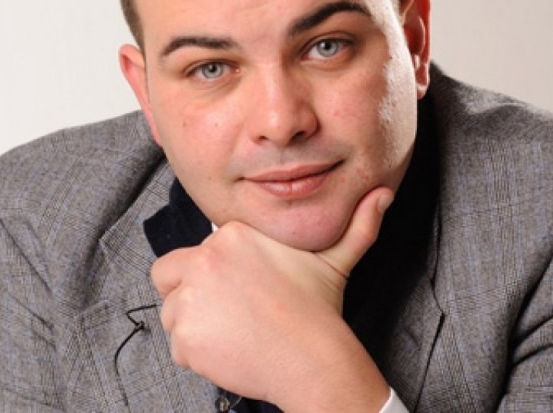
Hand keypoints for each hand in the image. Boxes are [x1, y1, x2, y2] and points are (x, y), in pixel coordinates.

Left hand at [152, 187, 393, 410]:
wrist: (312, 358)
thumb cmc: (319, 309)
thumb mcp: (336, 258)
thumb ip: (357, 223)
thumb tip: (384, 194)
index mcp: (233, 234)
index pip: (194, 252)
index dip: (213, 275)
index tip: (239, 293)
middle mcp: (206, 258)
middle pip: (169, 275)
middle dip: (189, 295)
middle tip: (226, 313)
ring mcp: (192, 295)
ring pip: (172, 312)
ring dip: (196, 326)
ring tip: (235, 333)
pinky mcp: (186, 332)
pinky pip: (177, 345)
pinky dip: (197, 354)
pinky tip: (231, 351)